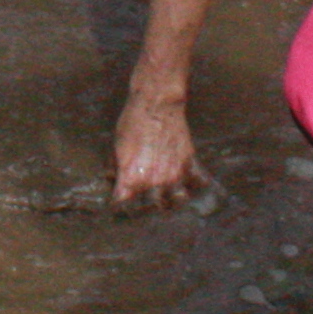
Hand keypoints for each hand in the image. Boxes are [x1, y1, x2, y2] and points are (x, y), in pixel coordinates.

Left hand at [109, 92, 206, 209]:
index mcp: (132, 179)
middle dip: (148, 207)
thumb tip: (112, 177)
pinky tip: (192, 182)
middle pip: (154, 209)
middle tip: (145, 201)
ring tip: (169, 197)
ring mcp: (175, 175)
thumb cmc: (132, 123)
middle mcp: (154, 183)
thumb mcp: (116, 146)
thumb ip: (115, 166)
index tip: (120, 205)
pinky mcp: (190, 163)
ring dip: (174, 200)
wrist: (155, 104)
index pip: (124, 205)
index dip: (120, 206)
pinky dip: (197, 184)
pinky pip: (199, 182)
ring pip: (179, 201)